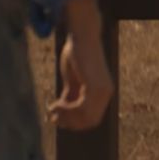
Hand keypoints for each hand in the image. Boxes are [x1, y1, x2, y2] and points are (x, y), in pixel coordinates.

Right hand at [49, 0, 112, 130]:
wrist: (82, 36)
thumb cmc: (77, 55)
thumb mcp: (73, 81)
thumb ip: (72, 96)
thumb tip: (61, 114)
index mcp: (103, 93)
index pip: (91, 120)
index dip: (74, 123)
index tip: (56, 117)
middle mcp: (106, 94)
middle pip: (88, 123)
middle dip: (68, 122)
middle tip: (52, 115)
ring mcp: (102, 91)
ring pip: (84, 118)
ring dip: (65, 117)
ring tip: (52, 109)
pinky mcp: (95, 86)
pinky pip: (80, 109)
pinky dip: (65, 110)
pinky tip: (54, 104)